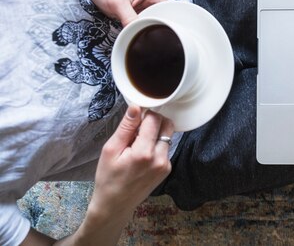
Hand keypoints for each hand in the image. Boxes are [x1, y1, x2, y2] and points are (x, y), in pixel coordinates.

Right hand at [77, 106, 173, 242]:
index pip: (154, 119)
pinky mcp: (167, 169)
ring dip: (155, 134)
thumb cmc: (108, 178)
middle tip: (136, 131)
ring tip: (136, 146)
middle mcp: (160, 158)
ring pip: (167, 136)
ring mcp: (166, 165)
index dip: (145, 114)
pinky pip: (165, 148)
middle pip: (167, 125)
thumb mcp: (110, 150)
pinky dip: (156, 146)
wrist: (115, 205)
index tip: (135, 119)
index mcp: (144, 152)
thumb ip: (126, 127)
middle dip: (153, 122)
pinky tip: (142, 155)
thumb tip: (136, 106)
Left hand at [81, 0, 165, 26]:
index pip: (168, 12)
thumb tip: (139, 33)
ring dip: (147, 28)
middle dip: (155, 28)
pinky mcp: (139, 11)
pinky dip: (141, 27)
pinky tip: (136, 31)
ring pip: (154, 22)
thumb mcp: (118, 4)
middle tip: (146, 37)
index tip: (157, 34)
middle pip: (162, 18)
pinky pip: (145, 22)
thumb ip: (130, 19)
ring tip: (140, 34)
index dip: (165, 24)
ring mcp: (147, 5)